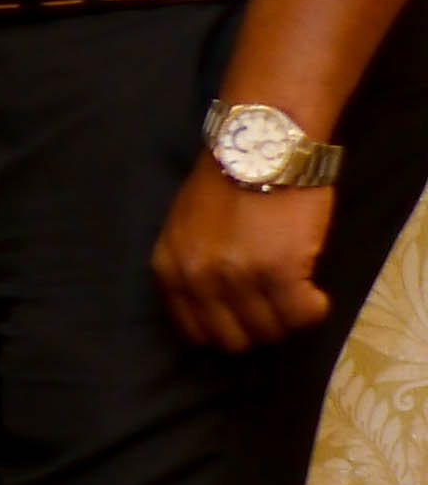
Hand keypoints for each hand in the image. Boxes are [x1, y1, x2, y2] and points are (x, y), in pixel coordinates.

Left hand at [157, 153, 340, 350]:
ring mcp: (237, 279)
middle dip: (258, 327)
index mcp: (169, 270)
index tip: (246, 316)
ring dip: (288, 317)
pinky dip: (314, 309)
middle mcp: (197, 280)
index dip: (226, 328)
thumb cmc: (224, 181)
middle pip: (233, 339)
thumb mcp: (185, 229)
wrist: (259, 146)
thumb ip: (193, 268)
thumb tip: (216, 307)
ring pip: (270, 331)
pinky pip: (303, 315)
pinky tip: (315, 292)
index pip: (194, 330)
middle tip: (276, 305)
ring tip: (297, 292)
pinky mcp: (279, 272)